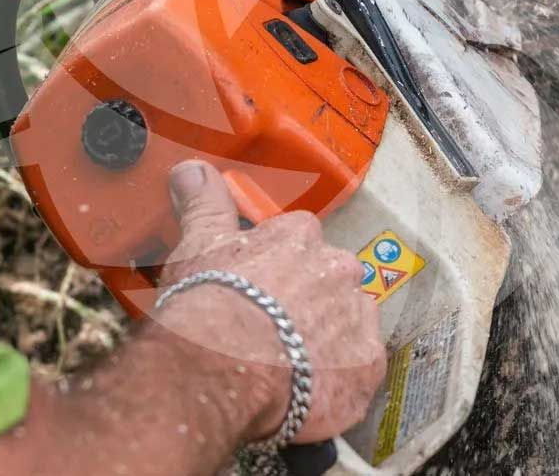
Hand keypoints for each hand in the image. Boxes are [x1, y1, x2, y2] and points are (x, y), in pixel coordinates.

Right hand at [152, 161, 386, 444]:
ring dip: (329, 340)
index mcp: (301, 236)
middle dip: (308, 303)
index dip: (278, 270)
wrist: (222, 367)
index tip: (259, 289)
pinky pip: (360, 371)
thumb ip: (203, 203)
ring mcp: (357, 318)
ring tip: (289, 365)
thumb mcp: (198, 244)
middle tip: (272, 330)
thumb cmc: (209, 302)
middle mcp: (339, 269)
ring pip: (350, 325)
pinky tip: (307, 389)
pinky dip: (339, 380)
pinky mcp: (367, 367)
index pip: (300, 244)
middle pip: (330, 282)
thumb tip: (191, 168)